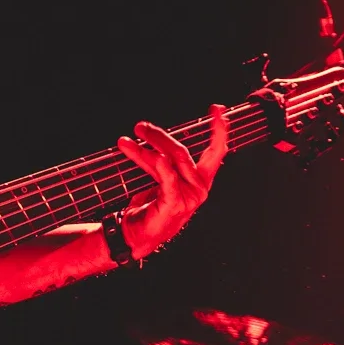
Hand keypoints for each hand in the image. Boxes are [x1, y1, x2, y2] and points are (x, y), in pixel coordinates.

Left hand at [114, 107, 229, 256]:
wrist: (137, 235)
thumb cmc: (150, 206)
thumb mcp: (160, 178)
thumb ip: (163, 159)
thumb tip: (151, 133)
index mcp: (200, 180)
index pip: (216, 151)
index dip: (218, 130)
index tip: (217, 109)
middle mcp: (199, 187)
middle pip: (180, 151)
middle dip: (158, 136)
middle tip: (139, 126)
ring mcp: (189, 197)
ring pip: (168, 160)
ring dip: (144, 149)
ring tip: (124, 142)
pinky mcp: (175, 204)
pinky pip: (166, 177)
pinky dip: (156, 163)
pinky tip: (144, 152)